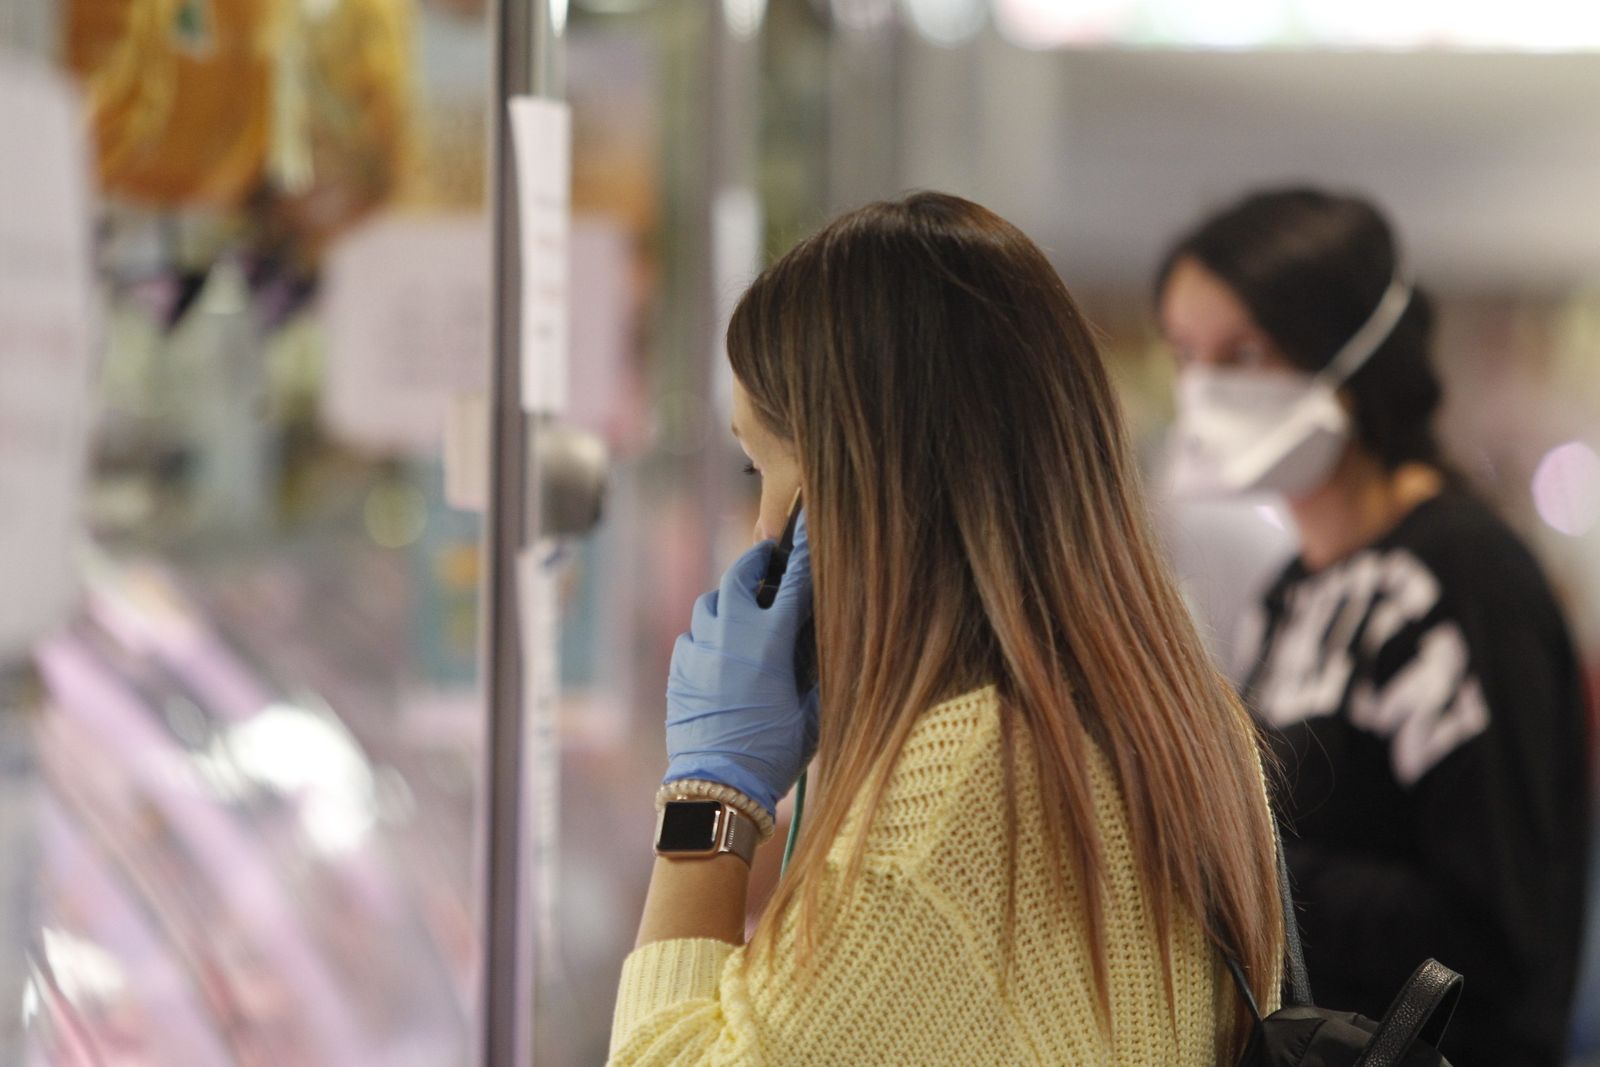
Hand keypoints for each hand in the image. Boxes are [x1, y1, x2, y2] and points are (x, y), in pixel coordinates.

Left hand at [663, 511, 817, 820]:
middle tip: (769, 555)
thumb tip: (821, 646)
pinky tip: (718, 647)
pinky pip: (692, 636)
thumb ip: (817, 673)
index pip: (796, 582)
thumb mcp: (811, 714)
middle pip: (741, 574)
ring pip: (710, 602)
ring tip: (742, 602)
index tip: (811, 531)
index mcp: (770, 641)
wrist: (715, 785)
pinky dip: (707, 632)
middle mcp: (731, 634)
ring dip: (728, 596)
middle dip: (757, 558)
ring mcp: (699, 649)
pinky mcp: (679, 669)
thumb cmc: (772, 753)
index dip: (807, 554)